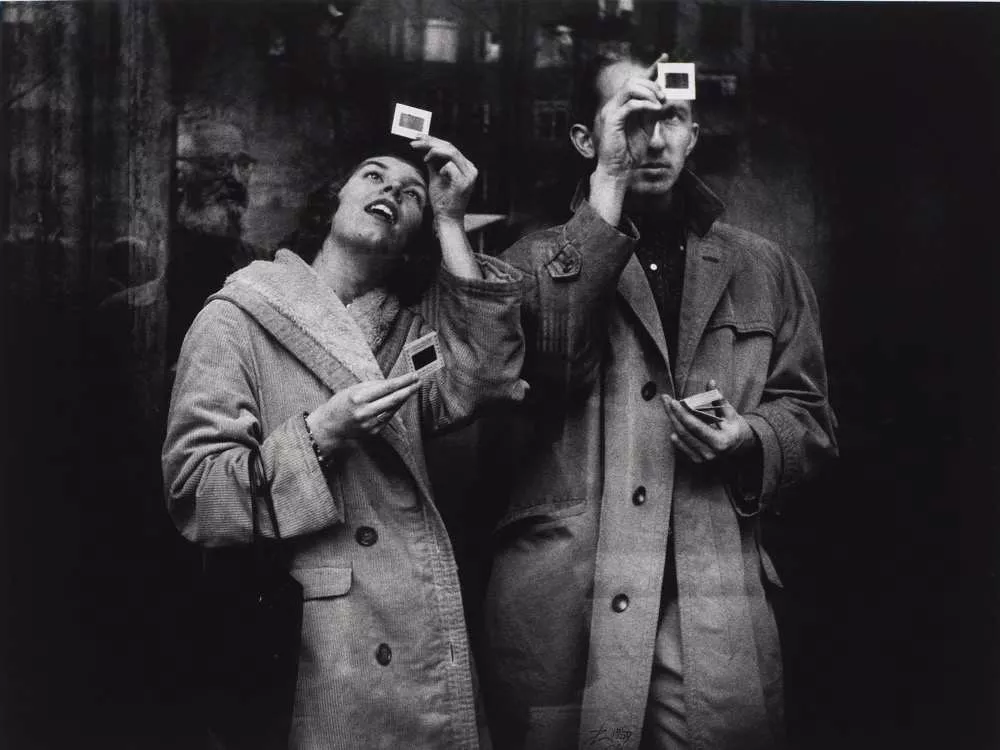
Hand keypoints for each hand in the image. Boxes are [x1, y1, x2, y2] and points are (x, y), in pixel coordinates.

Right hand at [305, 372, 419, 455]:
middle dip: (409, 389)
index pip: (387, 387)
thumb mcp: (353, 390)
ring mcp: (370, 423)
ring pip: (393, 409)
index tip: (414, 375)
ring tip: (410, 390)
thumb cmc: (341, 404)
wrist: (330, 426)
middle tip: (419, 382)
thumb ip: (373, 386)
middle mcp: (365, 412)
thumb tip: (393, 382)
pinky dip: (394, 409)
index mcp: (358, 398)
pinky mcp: (373, 432)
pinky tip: (398, 402)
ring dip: (404, 399)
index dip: (403, 381)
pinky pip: (388, 418)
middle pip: (394, 399)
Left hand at [409, 136, 478, 225]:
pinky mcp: (464, 183)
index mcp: (465, 166)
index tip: (418, 137)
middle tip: (414, 142)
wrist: (447, 219)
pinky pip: (449, 166)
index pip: (450, 147)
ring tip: (424, 159)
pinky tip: (437, 175)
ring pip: (451, 152)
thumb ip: (434, 163)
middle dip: (430, 142)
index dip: (433, 140)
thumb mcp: (436, 177)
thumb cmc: (442, 200)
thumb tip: (424, 149)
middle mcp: (470, 169)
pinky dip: (440, 169)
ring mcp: (469, 176)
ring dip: (433, 152)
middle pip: (450, 147)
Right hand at [592, 53, 668, 180]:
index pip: (637, 80)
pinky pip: (630, 104)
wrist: (618, 170)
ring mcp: (611, 110)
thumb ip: (654, 112)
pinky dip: (645, 104)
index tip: (665, 57)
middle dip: (652, 84)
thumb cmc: (630, 151)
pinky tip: (655, 109)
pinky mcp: (611, 120)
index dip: (651, 67)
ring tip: (660, 103)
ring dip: (649, 92)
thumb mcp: (647, 127)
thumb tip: (668, 98)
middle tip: (664, 96)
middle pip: (634, 80)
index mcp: (623, 105)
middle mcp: (615, 104)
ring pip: (630, 87)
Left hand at [662, 380, 755, 464]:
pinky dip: (676, 432)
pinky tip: (673, 420)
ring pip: (681, 438)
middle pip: (684, 432)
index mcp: (721, 441)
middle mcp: (711, 453)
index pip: (696, 427)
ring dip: (672, 421)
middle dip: (673, 414)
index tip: (673, 401)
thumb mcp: (729, 412)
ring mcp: (703, 459)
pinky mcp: (697, 460)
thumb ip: (718, 398)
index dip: (682, 414)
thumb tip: (711, 382)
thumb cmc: (733, 426)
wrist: (738, 445)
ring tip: (668, 406)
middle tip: (665, 399)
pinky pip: (681, 445)